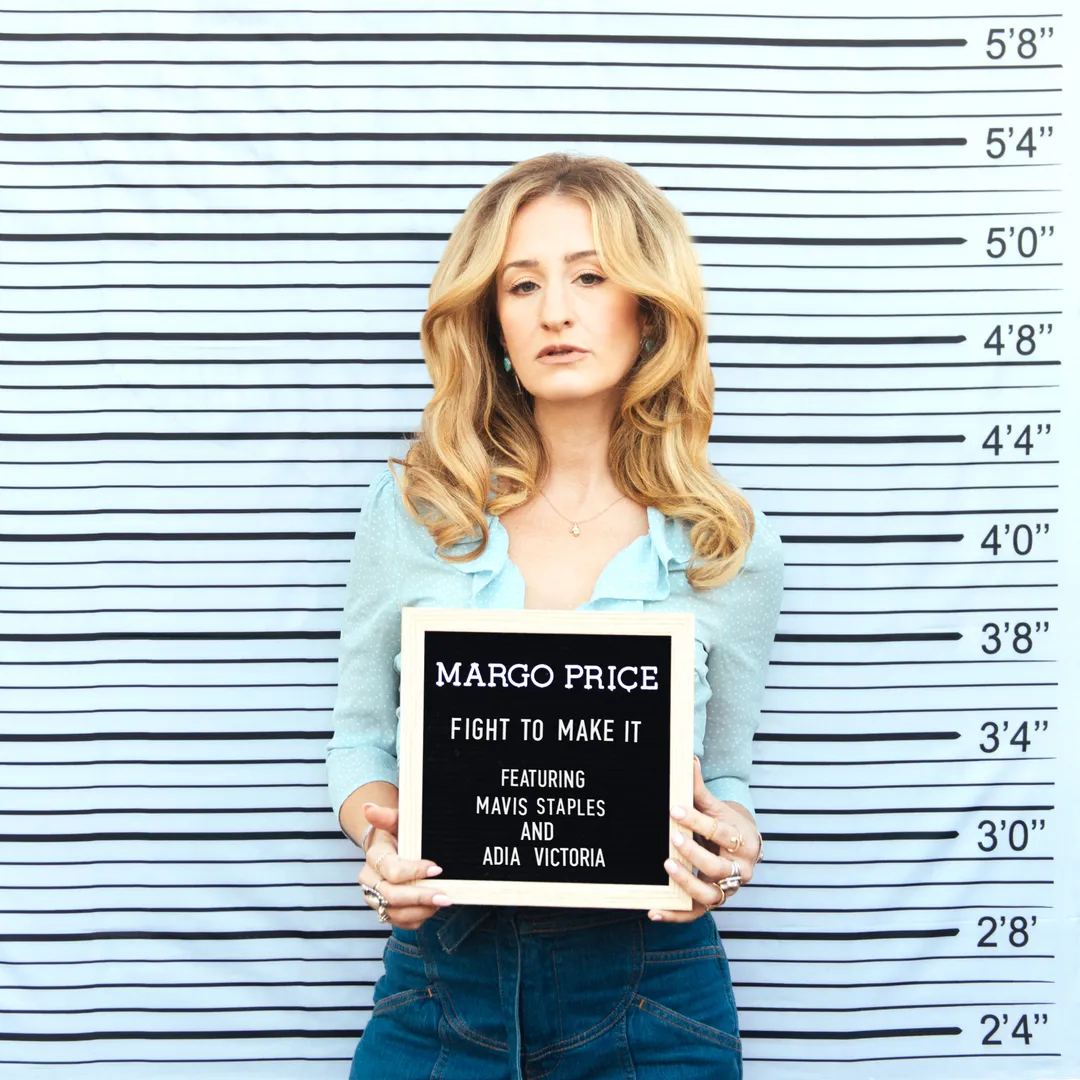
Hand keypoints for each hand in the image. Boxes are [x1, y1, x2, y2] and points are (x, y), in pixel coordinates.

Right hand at [357, 801, 451, 929]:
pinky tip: (431, 909)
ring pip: (395, 913)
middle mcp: (369, 881)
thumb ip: (386, 815)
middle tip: (445, 896)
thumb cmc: (397, 834)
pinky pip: (399, 922)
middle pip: (392, 896)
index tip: (437, 867)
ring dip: (421, 910)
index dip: (415, 871)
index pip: (392, 871)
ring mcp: (375, 898)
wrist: (392, 849)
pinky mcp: (383, 911)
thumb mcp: (396, 821)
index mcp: (374, 858)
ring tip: (442, 902)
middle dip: (420, 897)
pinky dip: (416, 919)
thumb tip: (368, 808)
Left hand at [647, 757, 760, 922]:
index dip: (697, 821)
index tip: (674, 810)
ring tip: (667, 867)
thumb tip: (688, 758)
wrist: (744, 848)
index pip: (720, 832)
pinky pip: (695, 914)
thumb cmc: (727, 825)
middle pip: (719, 867)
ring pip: (710, 894)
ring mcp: (727, 890)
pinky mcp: (713, 903)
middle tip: (672, 839)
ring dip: (687, 884)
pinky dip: (675, 915)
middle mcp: (739, 869)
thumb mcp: (716, 808)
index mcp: (742, 841)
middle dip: (695, 854)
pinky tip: (653, 910)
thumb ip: (699, 790)